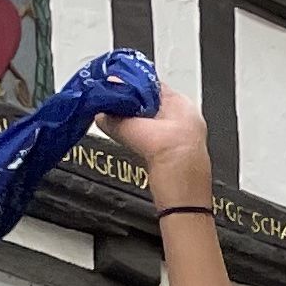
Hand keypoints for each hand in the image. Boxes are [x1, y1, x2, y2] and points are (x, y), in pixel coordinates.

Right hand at [102, 79, 214, 195]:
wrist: (184, 201)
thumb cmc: (177, 166)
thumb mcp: (139, 133)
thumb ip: (116, 120)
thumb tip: (101, 114)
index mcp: (182, 105)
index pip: (150, 83)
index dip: (129, 84)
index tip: (110, 88)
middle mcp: (184, 118)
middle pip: (148, 101)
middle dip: (128, 103)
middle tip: (108, 104)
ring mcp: (179, 137)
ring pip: (148, 120)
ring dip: (130, 120)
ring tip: (112, 120)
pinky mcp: (171, 155)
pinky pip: (150, 136)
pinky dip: (137, 135)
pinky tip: (126, 139)